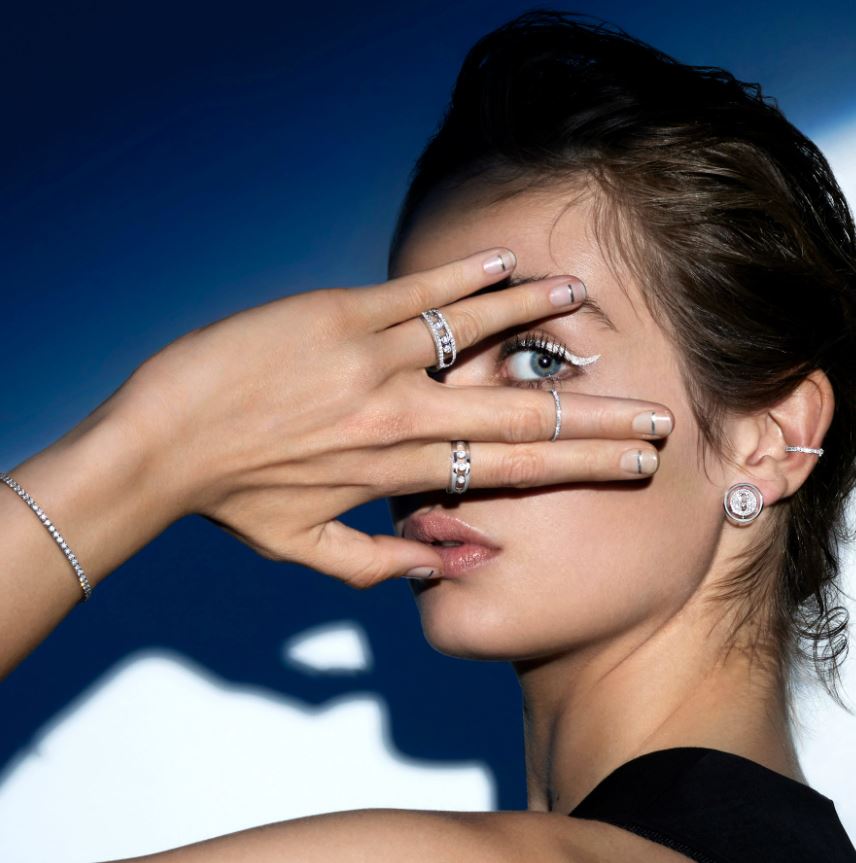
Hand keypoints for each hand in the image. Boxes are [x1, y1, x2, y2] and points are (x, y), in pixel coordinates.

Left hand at [115, 248, 673, 586]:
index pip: (512, 470)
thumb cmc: (231, 500)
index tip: (635, 463)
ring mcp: (373, 358)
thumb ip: (377, 568)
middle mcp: (399, 415)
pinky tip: (508, 265)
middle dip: (596, 416)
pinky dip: (468, 278)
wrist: (159, 444)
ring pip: (475, 335)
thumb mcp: (305, 553)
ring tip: (584, 306)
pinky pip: (418, 293)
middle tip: (655, 413)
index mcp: (397, 473)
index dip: (582, 466)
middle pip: (518, 414)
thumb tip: (438, 568)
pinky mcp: (341, 315)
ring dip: (536, 320)